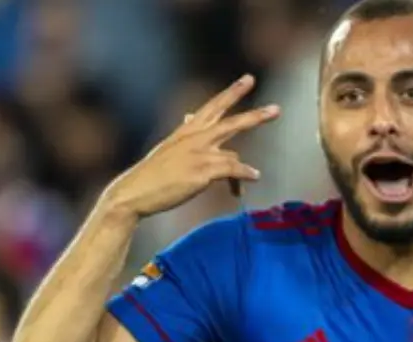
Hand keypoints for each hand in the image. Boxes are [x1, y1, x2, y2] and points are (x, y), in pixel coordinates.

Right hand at [101, 74, 279, 217]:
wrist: (134, 192)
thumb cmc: (152, 173)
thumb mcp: (168, 146)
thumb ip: (184, 132)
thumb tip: (188, 115)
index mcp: (186, 130)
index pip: (213, 106)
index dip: (232, 92)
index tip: (248, 79)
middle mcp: (194, 138)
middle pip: (231, 122)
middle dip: (256, 116)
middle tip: (277, 110)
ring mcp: (199, 154)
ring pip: (233, 154)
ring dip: (244, 169)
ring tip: (255, 176)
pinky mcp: (202, 171)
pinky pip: (233, 171)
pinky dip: (245, 175)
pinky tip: (254, 178)